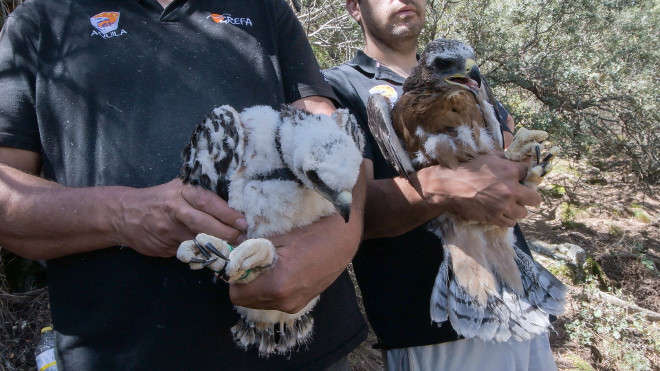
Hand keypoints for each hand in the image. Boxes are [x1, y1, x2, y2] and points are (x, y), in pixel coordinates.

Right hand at [115, 179, 246, 256]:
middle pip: (204, 224)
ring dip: (219, 246)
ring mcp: (169, 231)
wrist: (124, 214)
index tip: (242, 221)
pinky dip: (205, 254)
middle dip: (226, 233)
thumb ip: (200, 195)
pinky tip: (216, 255)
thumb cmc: (159, 199)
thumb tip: (232, 206)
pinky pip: (190, 252)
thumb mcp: (178, 188)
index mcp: (181, 192)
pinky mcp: (166, 247)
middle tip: (243, 238)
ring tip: (235, 248)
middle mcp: (175, 210)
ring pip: (198, 241)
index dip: (226, 213)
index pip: (207, 202)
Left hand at [229, 214, 358, 313]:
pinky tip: (279, 270)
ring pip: (259, 302)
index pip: (236, 293)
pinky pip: (274, 300)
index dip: (234, 276)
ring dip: (256, 286)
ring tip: (266, 264)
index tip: (238, 261)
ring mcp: (294, 304)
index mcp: (277, 285)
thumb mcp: (278, 238)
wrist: (345, 238)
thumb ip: (252, 250)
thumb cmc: (314, 232)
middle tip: (250, 261)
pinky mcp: (301, 303)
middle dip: (244, 281)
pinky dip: (269, 288)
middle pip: (246, 300)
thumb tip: (233, 250)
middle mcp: (284, 301)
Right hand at [419, 154, 541, 226]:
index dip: (525, 174)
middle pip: (535, 199)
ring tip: (509, 204)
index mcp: (510, 171)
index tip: (521, 177)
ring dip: (517, 208)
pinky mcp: (494, 218)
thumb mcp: (488, 157)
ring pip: (523, 213)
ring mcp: (503, 206)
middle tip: (520, 194)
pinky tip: (502, 212)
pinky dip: (508, 218)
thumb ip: (506, 158)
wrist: (449, 186)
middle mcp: (510, 190)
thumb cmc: (467, 168)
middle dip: (529, 196)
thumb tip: (520, 158)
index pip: (530, 173)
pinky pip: (511, 223)